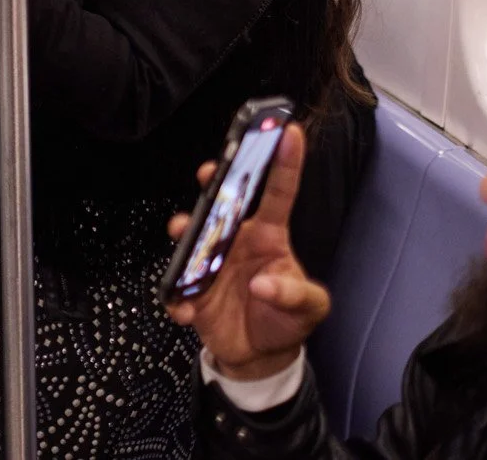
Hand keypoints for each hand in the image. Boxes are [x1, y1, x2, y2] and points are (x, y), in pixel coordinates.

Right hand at [166, 124, 329, 381]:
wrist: (259, 355)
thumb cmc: (286, 319)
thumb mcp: (310, 308)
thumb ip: (296, 293)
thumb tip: (262, 283)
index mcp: (268, 236)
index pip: (277, 193)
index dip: (284, 162)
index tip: (287, 130)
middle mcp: (235, 240)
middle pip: (222, 201)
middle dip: (215, 180)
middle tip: (211, 172)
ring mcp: (209, 263)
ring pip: (190, 235)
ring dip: (184, 231)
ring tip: (183, 234)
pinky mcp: (191, 291)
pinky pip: (176, 288)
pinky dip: (177, 298)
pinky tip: (185, 309)